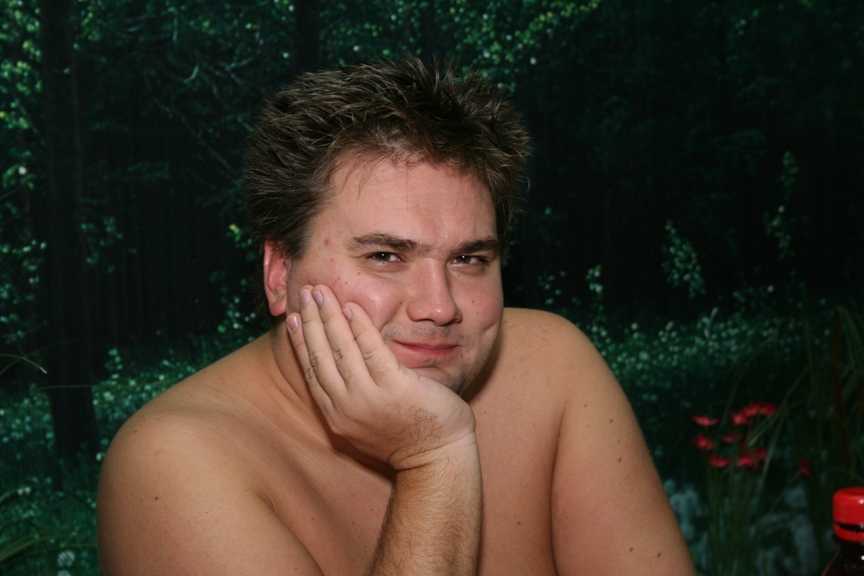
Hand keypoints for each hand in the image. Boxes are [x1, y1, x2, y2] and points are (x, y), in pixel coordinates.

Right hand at [286, 284, 476, 469]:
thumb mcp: (367, 421)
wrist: (437, 459)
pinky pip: (372, 350)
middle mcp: (346, 406)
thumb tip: (343, 368)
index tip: (293, 318)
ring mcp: (369, 397)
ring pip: (341, 349)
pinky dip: (360, 326)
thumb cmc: (408, 436)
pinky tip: (352, 306)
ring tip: (321, 292)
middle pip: (321, 355)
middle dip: (310, 320)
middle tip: (304, 293)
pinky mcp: (395, 387)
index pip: (312, 370)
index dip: (301, 341)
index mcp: (337, 415)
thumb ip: (352, 397)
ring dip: (329, 316)